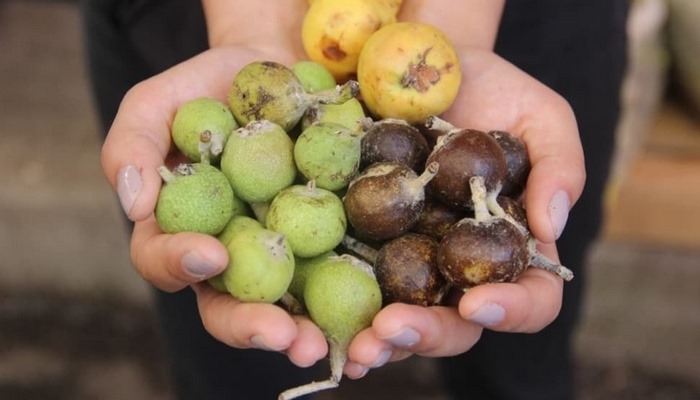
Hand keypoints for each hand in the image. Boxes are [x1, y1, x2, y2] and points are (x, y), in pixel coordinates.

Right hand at [100, 44, 329, 367]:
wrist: (279, 68)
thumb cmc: (209, 87)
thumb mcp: (159, 102)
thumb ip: (131, 145)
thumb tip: (134, 202)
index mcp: (184, 229)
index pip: (167, 262)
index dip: (181, 264)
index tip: (211, 253)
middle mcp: (233, 253)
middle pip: (232, 305)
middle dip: (254, 327)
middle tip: (284, 337)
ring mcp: (284, 250)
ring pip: (290, 305)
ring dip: (307, 331)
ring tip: (325, 344)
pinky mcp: (331, 238)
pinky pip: (343, 272)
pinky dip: (356, 298)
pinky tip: (376, 313)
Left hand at [343, 48, 583, 377]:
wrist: (419, 65)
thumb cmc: (493, 90)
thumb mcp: (540, 116)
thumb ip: (560, 166)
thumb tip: (550, 225)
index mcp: (511, 248)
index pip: (530, 297)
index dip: (512, 309)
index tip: (478, 301)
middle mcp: (460, 266)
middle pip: (456, 324)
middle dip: (427, 334)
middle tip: (392, 328)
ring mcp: (411, 258)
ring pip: (402, 317)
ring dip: (378, 339)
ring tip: (355, 344)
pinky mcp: (363, 242)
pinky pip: (351, 283)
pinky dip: (336, 307)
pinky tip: (311, 318)